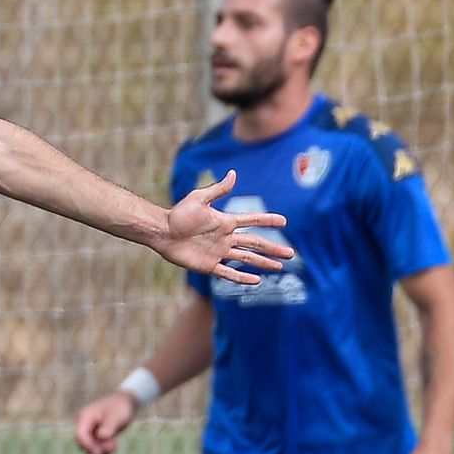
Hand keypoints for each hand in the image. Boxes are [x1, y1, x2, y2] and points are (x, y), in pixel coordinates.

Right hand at [75, 390, 139, 453]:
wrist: (127, 402)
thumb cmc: (121, 407)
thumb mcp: (117, 417)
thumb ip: (108, 427)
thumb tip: (101, 437)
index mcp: (85, 416)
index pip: (80, 435)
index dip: (88, 445)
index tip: (100, 452)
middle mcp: (84, 422)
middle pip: (82, 442)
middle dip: (95, 448)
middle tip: (112, 447)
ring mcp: (89, 428)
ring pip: (89, 446)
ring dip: (101, 449)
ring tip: (114, 445)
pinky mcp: (95, 433)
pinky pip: (95, 445)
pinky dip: (103, 448)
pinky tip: (114, 444)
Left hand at [158, 170, 292, 284]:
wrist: (162, 231)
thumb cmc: (178, 214)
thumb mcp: (199, 199)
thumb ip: (218, 190)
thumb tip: (234, 173)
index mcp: (225, 222)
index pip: (252, 221)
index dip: (267, 220)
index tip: (283, 221)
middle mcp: (225, 238)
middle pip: (255, 243)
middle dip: (273, 248)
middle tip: (291, 254)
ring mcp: (218, 252)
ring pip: (247, 259)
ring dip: (263, 262)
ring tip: (280, 266)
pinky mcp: (209, 265)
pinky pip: (228, 273)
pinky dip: (242, 278)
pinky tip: (256, 280)